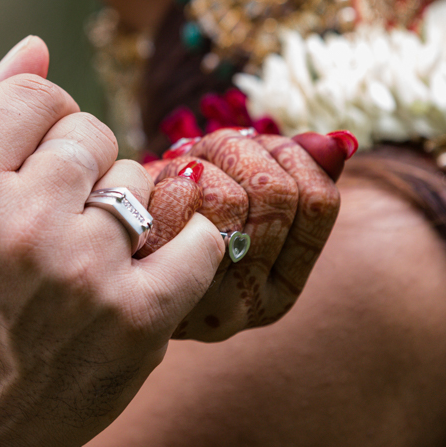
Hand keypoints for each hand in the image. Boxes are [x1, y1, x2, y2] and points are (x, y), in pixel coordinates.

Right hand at [0, 36, 225, 446]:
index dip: (39, 120)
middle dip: (77, 164)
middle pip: (90, 132)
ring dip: (121, 209)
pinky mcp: (137, 318)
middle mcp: (20, 223)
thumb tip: (34, 47)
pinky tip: (149, 264)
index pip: (36, 93)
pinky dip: (186, 248)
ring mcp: (84, 272)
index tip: (33, 158)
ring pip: (140, 181)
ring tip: (85, 251)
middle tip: (54, 213)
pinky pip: (198, 242)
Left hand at [138, 128, 351, 340]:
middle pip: (275, 193)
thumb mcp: (246, 199)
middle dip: (245, 150)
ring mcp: (196, 295)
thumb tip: (339, 143)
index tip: (268, 148)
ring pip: (227, 195)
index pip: (318, 203)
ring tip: (189, 165)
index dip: (293, 158)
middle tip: (220, 148)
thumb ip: (297, 174)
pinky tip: (157, 186)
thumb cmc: (183, 219)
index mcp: (281, 288)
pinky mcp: (145, 275)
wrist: (105, 264)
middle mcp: (244, 303)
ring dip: (205, 160)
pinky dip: (167, 176)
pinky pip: (175, 201)